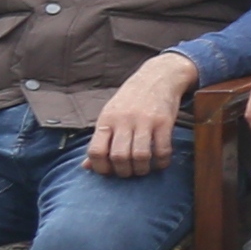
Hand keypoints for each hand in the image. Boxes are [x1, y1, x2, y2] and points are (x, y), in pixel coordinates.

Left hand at [86, 52, 198, 179]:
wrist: (158, 76)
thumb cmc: (130, 100)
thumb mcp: (110, 116)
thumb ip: (100, 141)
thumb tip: (86, 166)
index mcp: (106, 120)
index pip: (96, 151)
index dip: (100, 167)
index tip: (109, 171)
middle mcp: (124, 120)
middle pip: (119, 156)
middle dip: (123, 172)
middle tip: (128, 173)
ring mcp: (145, 121)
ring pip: (140, 155)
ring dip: (142, 169)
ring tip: (143, 169)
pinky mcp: (164, 121)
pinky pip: (162, 149)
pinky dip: (161, 161)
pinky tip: (160, 163)